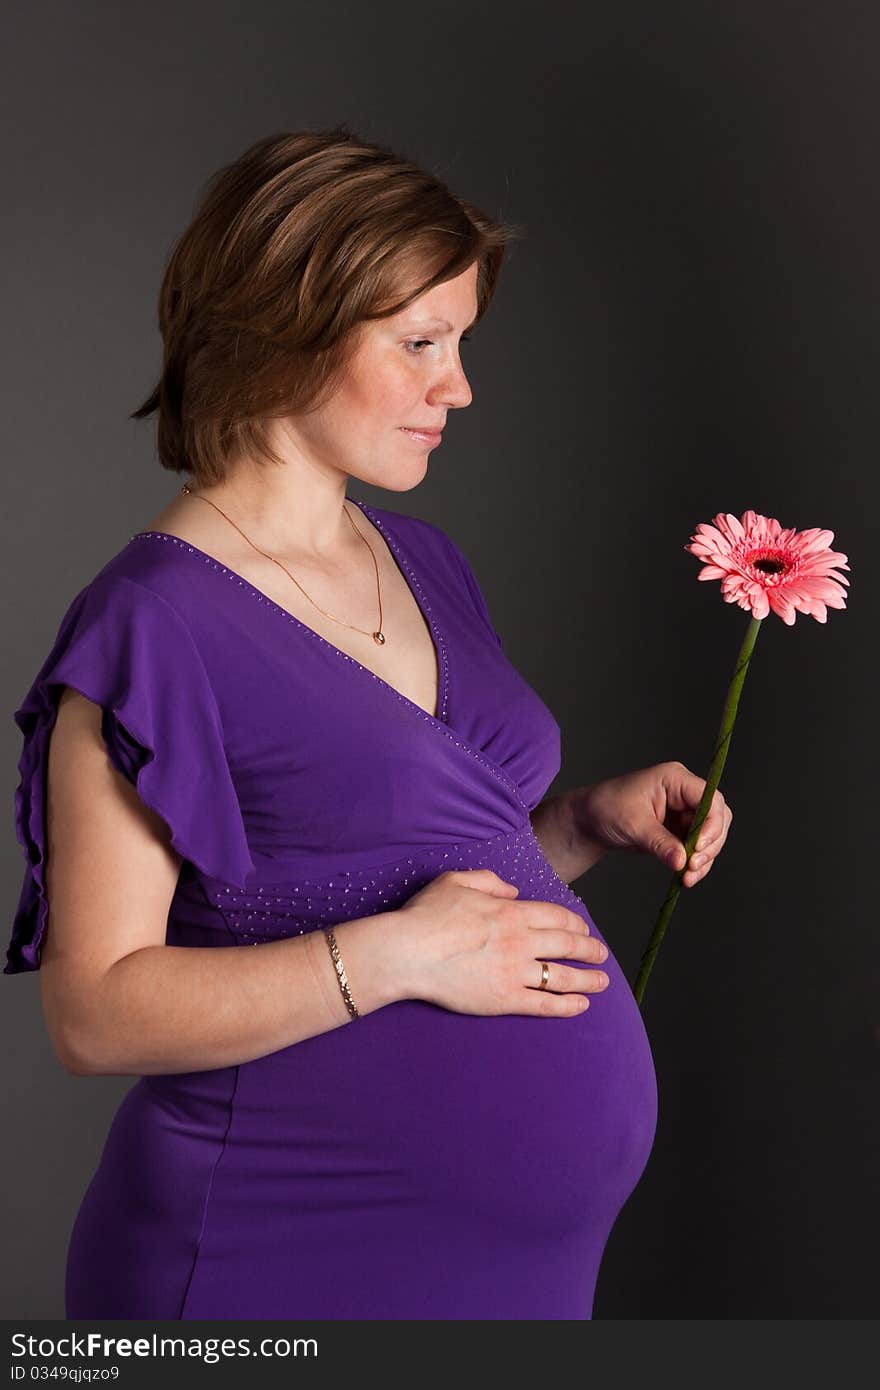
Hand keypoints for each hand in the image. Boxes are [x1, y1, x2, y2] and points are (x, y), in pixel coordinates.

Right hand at [393, 869, 610, 1015]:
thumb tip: (513, 892)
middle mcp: (520, 941)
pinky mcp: (505, 999)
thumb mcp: (456, 881)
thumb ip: (489, 881)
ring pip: (563, 976)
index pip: (556, 916)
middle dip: (590, 950)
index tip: (584, 929)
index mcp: (511, 912)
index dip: (575, 923)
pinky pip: (545, 1004)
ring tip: (602, 982)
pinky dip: (567, 1005)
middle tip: (601, 955)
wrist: (407, 952)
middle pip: (567, 944)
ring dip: (588, 979)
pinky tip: (580, 1005)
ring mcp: (515, 972)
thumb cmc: (426, 915)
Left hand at [572, 761, 732, 887]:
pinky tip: (684, 877)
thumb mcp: (633, 824)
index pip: (710, 799)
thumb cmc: (607, 809)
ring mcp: (684, 812)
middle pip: (717, 818)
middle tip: (693, 867)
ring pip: (711, 837)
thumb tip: (682, 861)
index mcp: (675, 779)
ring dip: (704, 859)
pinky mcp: (680, 830)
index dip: (712, 824)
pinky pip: (698, 848)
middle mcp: (685, 794)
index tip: (699, 848)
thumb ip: (659, 842)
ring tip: (687, 878)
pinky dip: (695, 864)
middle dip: (710, 845)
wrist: (590, 821)